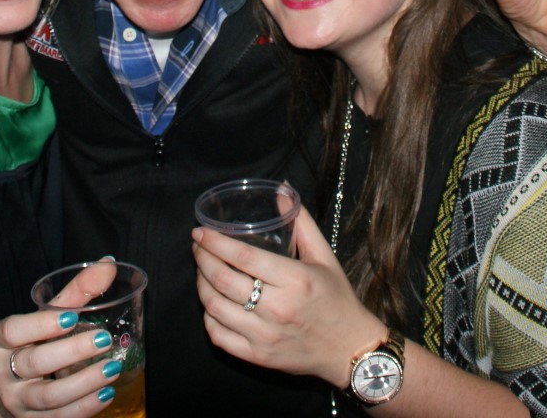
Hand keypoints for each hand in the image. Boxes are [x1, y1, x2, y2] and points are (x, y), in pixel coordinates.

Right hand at [0, 267, 123, 417]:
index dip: (40, 324)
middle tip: (104, 339)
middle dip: (71, 352)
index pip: (13, 332)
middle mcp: (4, 372)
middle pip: (34, 363)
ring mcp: (18, 401)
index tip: (70, 317)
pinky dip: (84, 408)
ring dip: (83, 384)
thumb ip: (75, 293)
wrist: (2, 389)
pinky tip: (106, 394)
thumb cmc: (29, 345)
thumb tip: (109, 264)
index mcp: (1, 341)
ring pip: (48, 397)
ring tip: (112, 368)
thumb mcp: (43, 318)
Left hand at [192, 209, 381, 387]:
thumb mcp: (325, 256)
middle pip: (223, 280)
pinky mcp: (258, 356)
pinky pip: (219, 336)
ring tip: (202, 272)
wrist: (349, 349)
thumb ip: (301, 222)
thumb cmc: (336, 298)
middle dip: (202, 259)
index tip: (200, 232)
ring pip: (215, 308)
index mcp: (295, 279)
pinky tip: (211, 304)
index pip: (243, 256)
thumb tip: (281, 190)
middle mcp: (278, 308)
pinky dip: (208, 318)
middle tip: (197, 248)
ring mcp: (265, 335)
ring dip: (201, 286)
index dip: (215, 242)